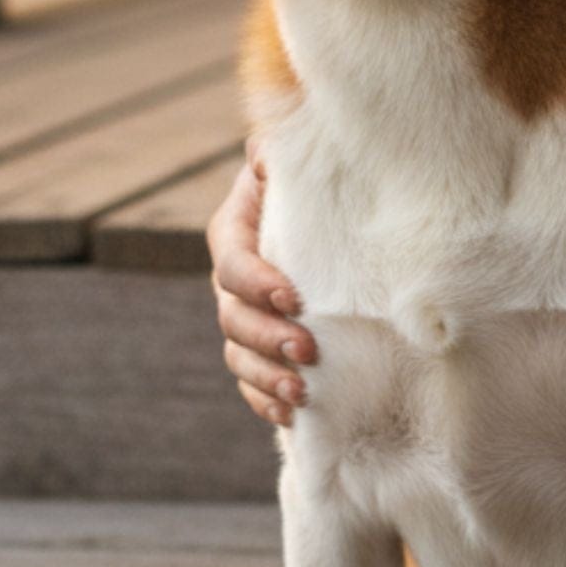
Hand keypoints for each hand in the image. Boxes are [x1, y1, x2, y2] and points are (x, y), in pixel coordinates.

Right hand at [209, 149, 315, 425]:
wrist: (332, 216)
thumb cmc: (316, 183)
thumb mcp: (296, 163)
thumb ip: (279, 155)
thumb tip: (265, 150)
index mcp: (235, 235)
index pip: (232, 264)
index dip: (257, 283)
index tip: (294, 298)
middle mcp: (233, 283)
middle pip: (232, 318)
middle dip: (268, 337)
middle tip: (308, 349)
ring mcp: (244, 320)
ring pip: (239, 356)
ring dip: (267, 378)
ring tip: (301, 393)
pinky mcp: (262, 350)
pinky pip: (252, 384)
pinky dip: (266, 401)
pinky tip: (294, 416)